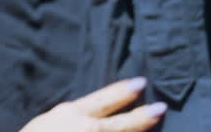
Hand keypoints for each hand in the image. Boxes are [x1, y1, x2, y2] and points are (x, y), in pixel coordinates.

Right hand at [20, 79, 166, 131]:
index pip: (105, 98)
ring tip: (153, 125)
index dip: (124, 90)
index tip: (141, 83)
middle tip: (161, 108)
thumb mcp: (49, 119)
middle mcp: (89, 128)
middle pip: (124, 122)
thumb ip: (71, 115)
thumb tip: (88, 114)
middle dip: (144, 115)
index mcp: (74, 113)